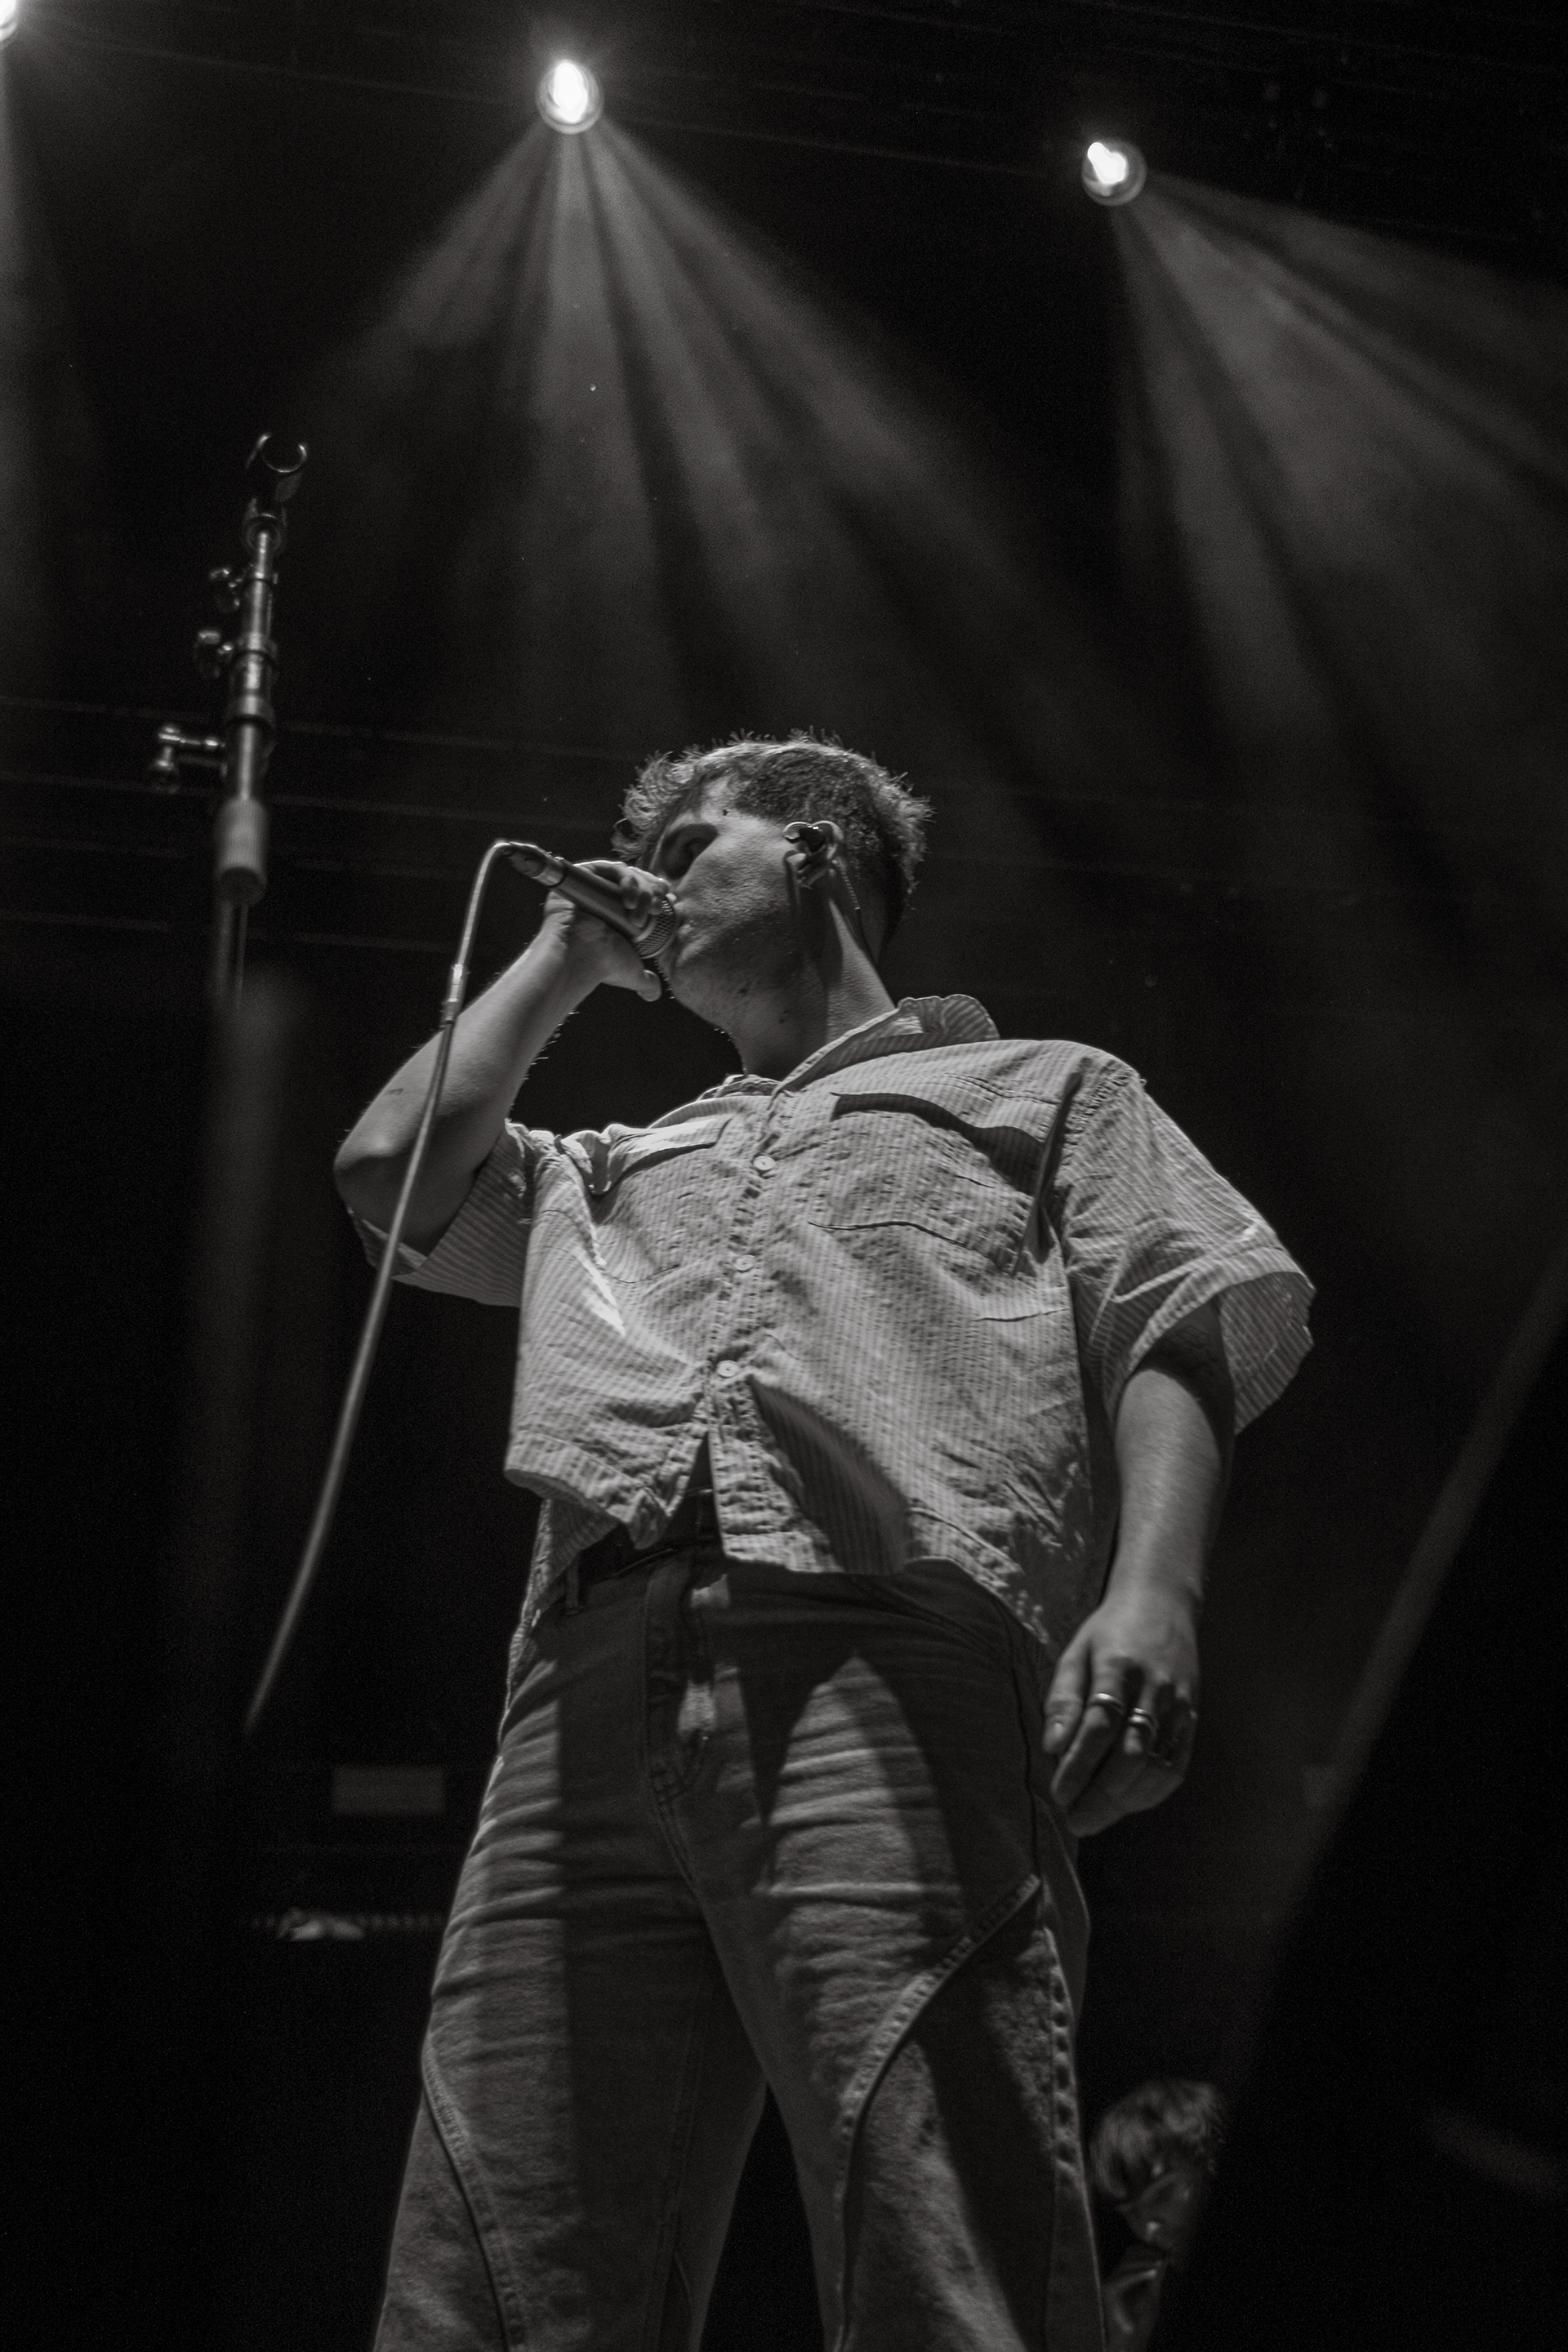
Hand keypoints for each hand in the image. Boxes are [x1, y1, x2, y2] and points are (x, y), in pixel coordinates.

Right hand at [543, 860, 664, 1003]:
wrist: (581, 958)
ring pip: (625, 874)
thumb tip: (654, 994)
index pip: (642, 893)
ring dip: (640, 888)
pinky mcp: (580, 877)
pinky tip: (628, 898)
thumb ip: (645, 982)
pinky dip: (624, 878)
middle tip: (656, 908)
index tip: (670, 899)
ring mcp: (592, 886)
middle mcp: (603, 898)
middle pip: (636, 880)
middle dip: (652, 891)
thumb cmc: (602, 966)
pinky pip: (607, 867)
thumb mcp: (632, 973)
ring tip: (639, 910)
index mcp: (616, 913)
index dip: (657, 892)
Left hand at [1042, 1582, 1199, 1835]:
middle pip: (1131, 1754)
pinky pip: (1176, 1767)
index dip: (1079, 1765)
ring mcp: (1179, 1705)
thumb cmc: (1109, 1633)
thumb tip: (1051, 1747)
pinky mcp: (1193, 1719)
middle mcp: (1155, 1688)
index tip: (1059, 1794)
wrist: (1163, 1605)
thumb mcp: (1076, 1653)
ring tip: (1093, 1816)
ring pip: (1155, 1767)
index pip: (1100, 1726)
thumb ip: (1063, 1699)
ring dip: (1123, 1801)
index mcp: (1118, 1666)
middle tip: (1074, 1818)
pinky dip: (1151, 1793)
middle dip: (1101, 1795)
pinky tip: (1126, 1803)